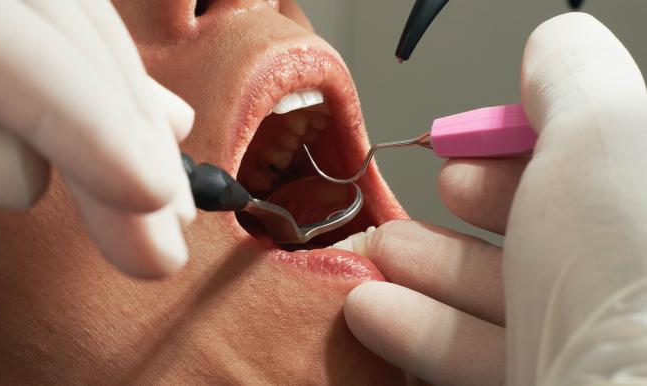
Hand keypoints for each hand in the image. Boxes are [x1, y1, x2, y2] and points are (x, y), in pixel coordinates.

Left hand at [0, 1, 195, 277]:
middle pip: (74, 37)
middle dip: (133, 137)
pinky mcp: (3, 3)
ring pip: (86, 26)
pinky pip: (70, 26)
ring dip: (134, 115)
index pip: (28, 56)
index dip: (96, 129)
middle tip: (169, 228)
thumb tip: (32, 174)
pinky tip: (154, 115)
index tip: (152, 201)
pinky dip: (109, 80)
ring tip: (168, 190)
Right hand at [342, 13, 646, 385]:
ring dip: (422, 271)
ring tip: (375, 256)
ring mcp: (596, 347)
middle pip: (543, 236)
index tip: (467, 148)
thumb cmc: (630, 275)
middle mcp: (635, 282)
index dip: (522, 147)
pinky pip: (478, 358)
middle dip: (463, 211)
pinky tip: (371, 312)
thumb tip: (546, 51)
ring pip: (502, 300)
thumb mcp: (605, 128)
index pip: (591, 165)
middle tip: (422, 201)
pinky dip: (418, 331)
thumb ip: (569, 73)